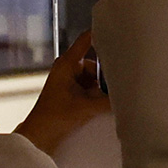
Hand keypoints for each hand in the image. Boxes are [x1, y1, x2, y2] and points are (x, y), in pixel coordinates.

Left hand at [15, 32, 110, 153]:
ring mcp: (69, 81)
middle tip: (120, 81)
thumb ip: (109, 101)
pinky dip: (97, 94)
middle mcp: (67, 68)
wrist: (39, 137)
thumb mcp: (86, 108)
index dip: (101, 34)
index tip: (118, 30)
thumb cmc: (54, 118)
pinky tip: (105, 104)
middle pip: (95, 63)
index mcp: (66, 64)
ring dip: (102, 87)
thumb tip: (128, 97)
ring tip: (110, 98)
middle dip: (106, 74)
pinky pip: (90, 88)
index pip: (86, 40)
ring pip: (94, 77)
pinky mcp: (71, 92)